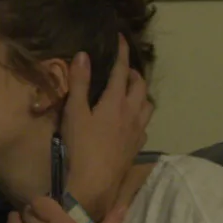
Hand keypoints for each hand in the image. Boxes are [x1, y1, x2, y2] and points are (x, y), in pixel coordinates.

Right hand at [58, 34, 151, 219]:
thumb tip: (83, 55)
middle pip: (140, 86)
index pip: (122, 70)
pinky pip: (144, 123)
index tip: (121, 38)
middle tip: (122, 70)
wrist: (94, 184)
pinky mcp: (137, 146)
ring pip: (147, 105)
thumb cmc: (81, 147)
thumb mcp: (75, 113)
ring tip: (129, 92)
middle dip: (133, 73)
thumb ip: (80, 83)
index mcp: (116, 102)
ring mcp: (137, 131)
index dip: (122, 52)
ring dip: (140, 93)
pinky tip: (129, 120)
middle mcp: (132, 113)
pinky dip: (139, 114)